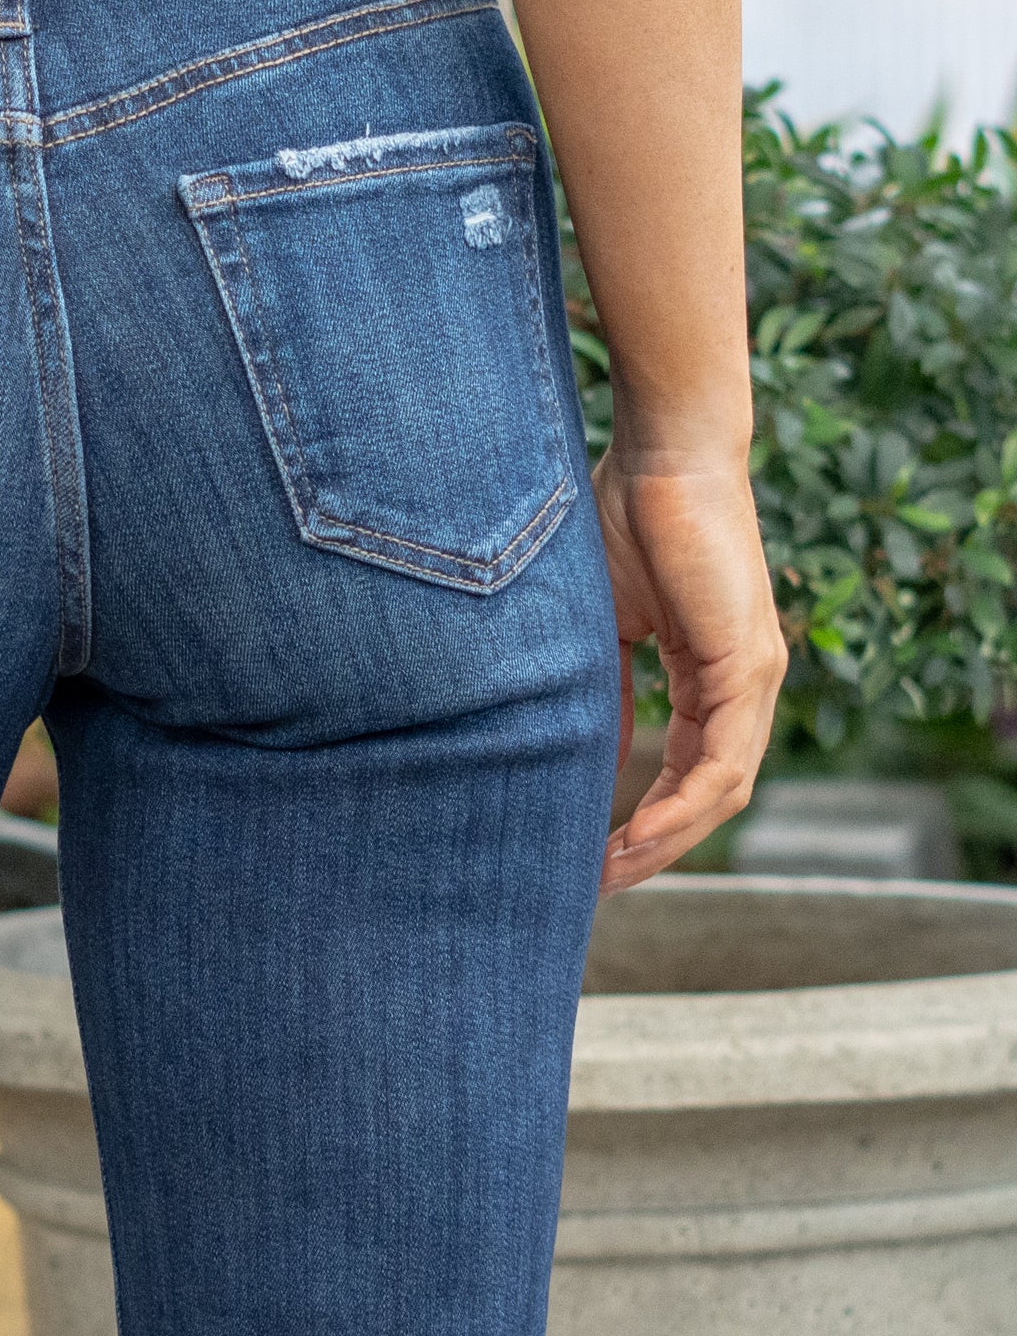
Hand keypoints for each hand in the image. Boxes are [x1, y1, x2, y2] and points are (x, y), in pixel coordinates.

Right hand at [591, 449, 785, 892]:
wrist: (661, 452)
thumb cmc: (621, 516)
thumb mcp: (601, 625)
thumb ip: (600, 690)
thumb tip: (580, 755)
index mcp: (713, 672)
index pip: (690, 768)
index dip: (647, 818)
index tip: (592, 854)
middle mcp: (746, 682)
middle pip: (713, 794)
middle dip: (658, 846)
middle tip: (599, 883)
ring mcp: (755, 675)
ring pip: (724, 787)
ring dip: (669, 838)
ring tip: (613, 870)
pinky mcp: (749, 662)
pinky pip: (724, 758)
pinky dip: (684, 803)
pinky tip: (640, 830)